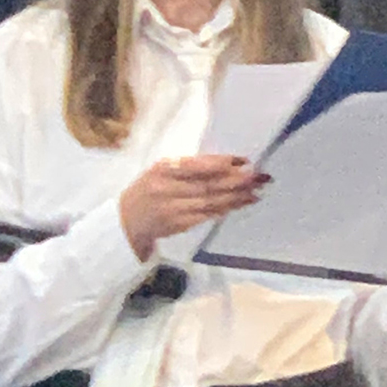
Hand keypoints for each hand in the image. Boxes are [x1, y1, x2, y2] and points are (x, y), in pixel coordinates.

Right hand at [120, 154, 269, 260]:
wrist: (127, 220)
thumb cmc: (150, 189)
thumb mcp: (162, 170)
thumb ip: (189, 167)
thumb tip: (226, 164)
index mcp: (164, 168)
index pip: (198, 165)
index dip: (222, 163)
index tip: (244, 161)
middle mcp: (167, 188)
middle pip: (208, 184)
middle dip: (237, 180)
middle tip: (259, 177)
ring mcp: (172, 209)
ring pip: (211, 201)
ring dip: (236, 196)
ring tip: (257, 191)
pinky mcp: (178, 225)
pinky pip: (206, 216)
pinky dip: (225, 209)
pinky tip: (240, 204)